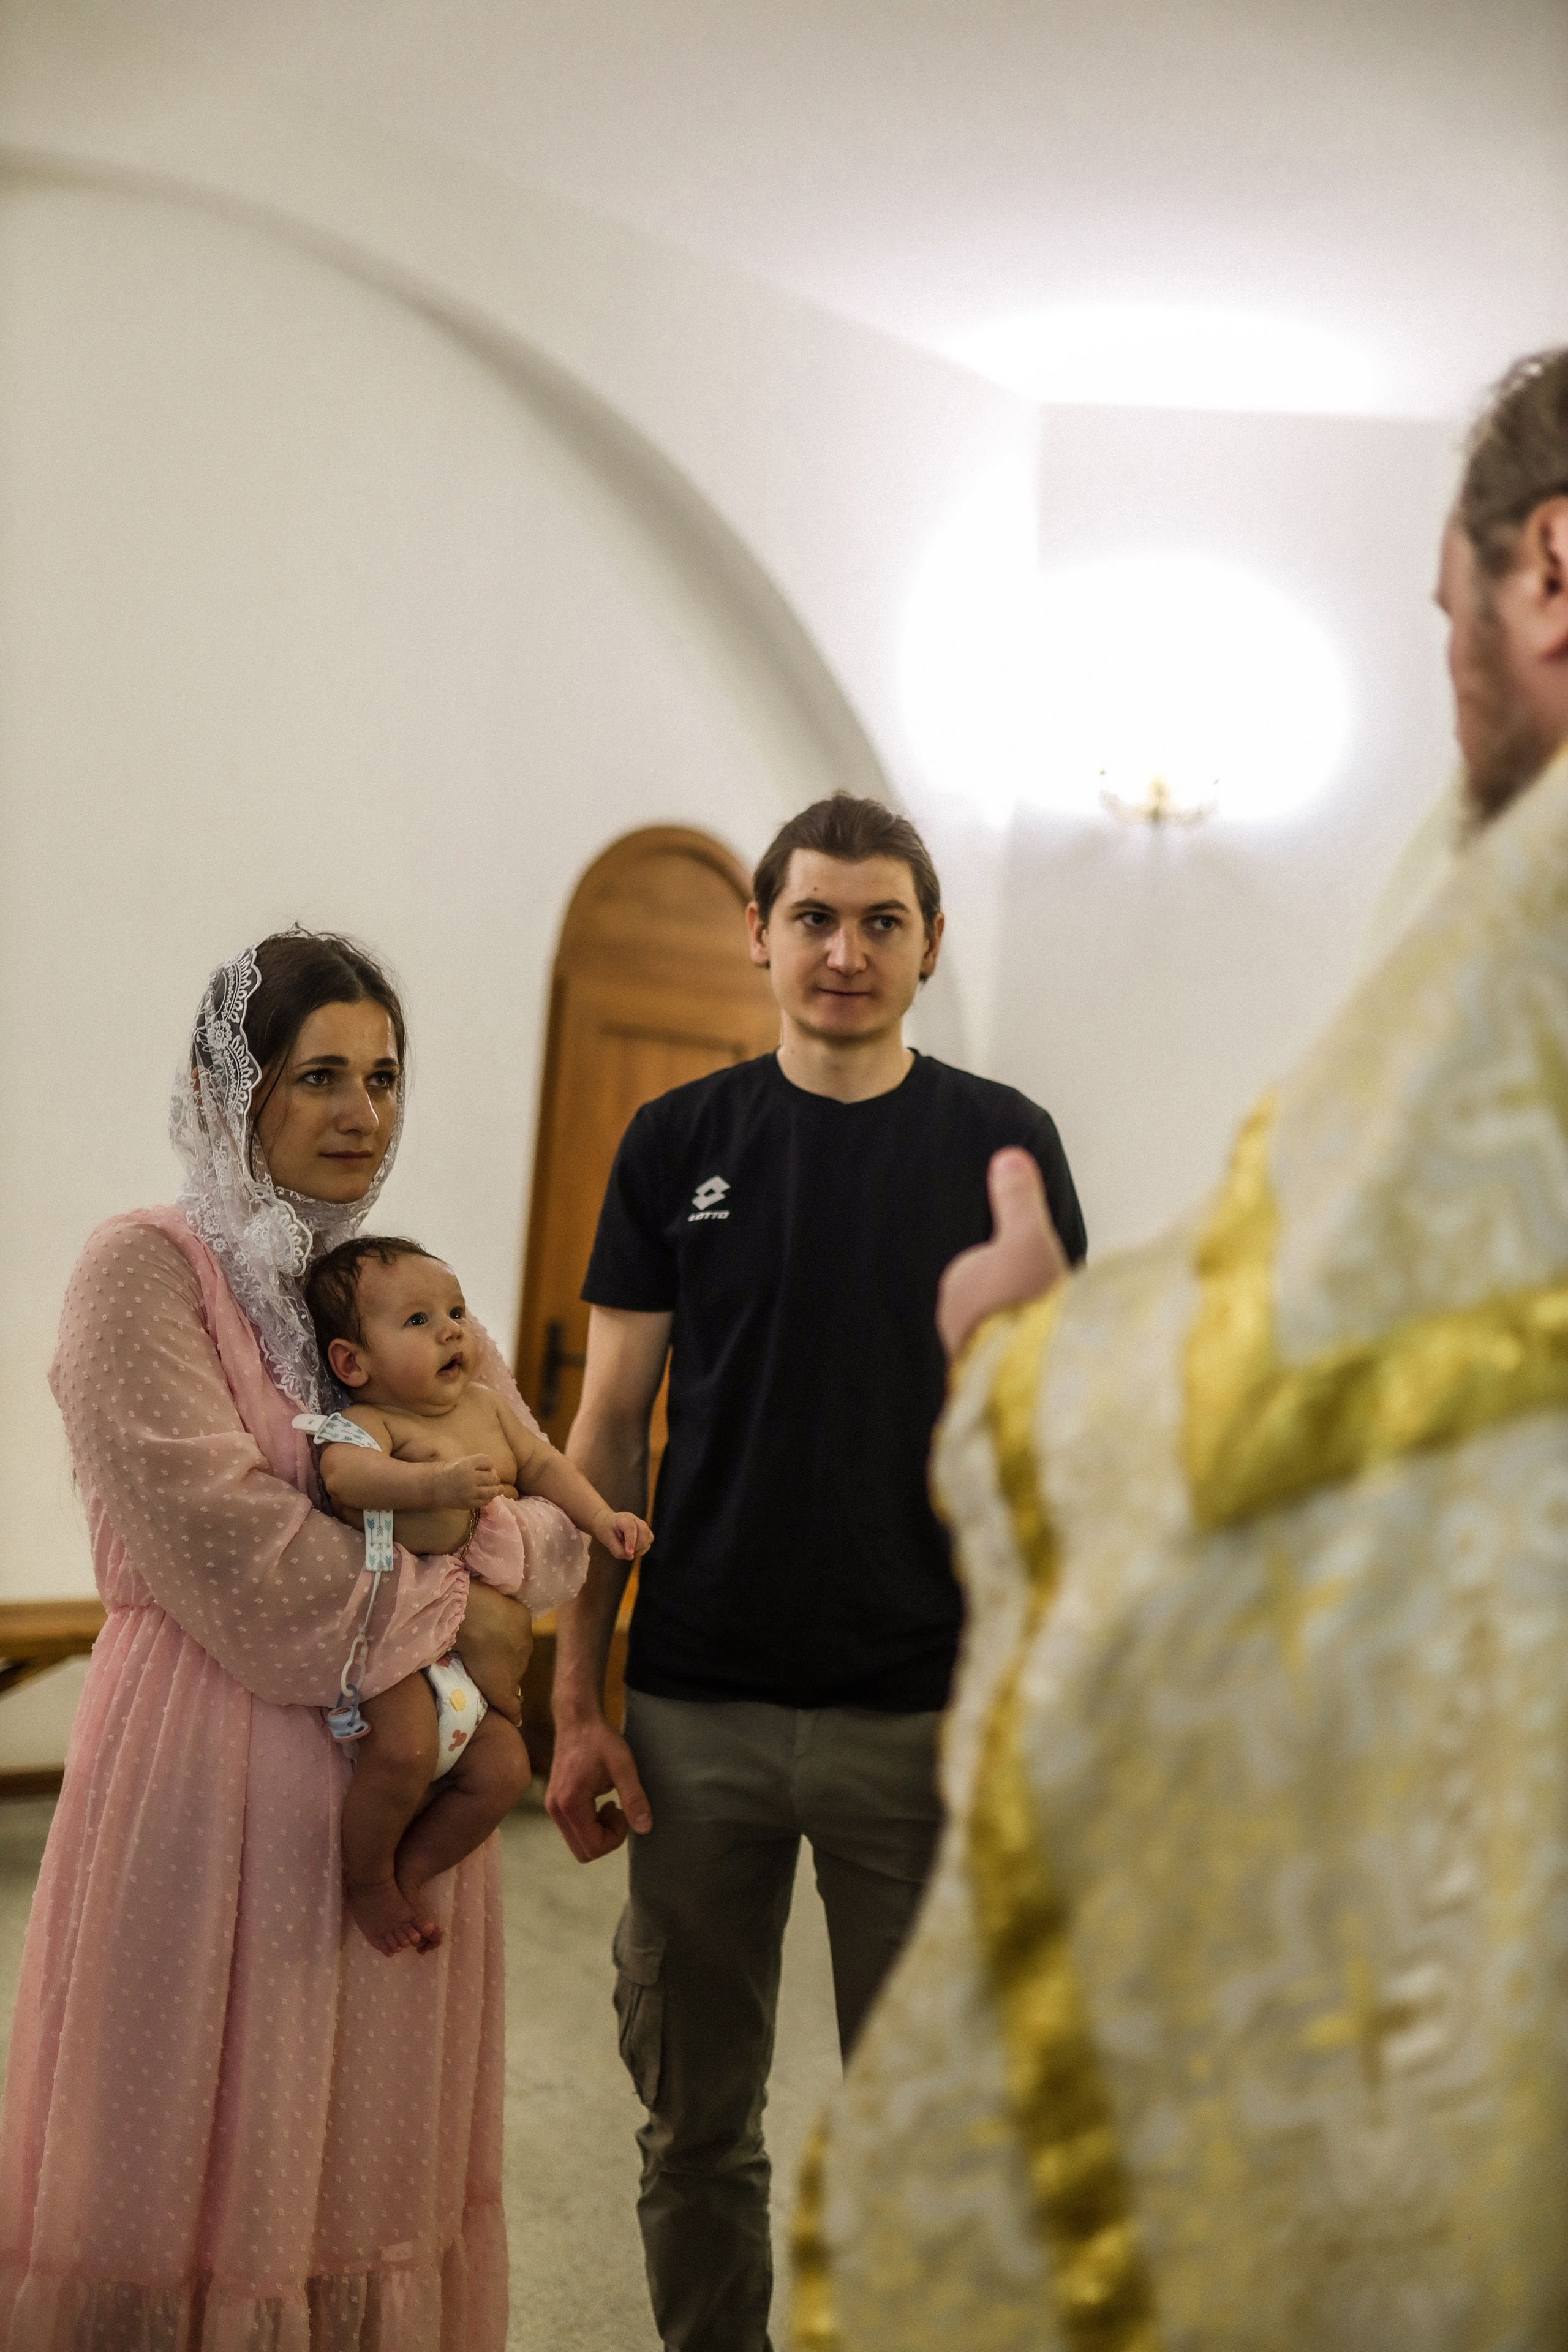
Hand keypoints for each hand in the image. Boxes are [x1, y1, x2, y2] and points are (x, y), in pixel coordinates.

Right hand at [432, 1453, 505, 1508]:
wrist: (434, 1485)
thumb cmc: (449, 1471)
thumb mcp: (462, 1461)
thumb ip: (477, 1464)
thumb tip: (494, 1473)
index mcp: (467, 1464)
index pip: (488, 1461)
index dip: (490, 1465)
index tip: (489, 1468)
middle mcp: (469, 1478)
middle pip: (492, 1477)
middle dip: (495, 1479)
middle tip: (495, 1480)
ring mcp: (469, 1492)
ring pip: (491, 1491)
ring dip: (497, 1490)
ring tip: (498, 1489)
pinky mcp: (468, 1503)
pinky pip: (484, 1502)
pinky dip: (489, 1499)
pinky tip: (488, 1497)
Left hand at [456, 1582, 531, 1725]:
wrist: (479, 1620)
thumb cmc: (485, 1659)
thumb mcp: (498, 1691)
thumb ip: (510, 1707)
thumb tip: (519, 1722)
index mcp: (524, 1665)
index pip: (515, 1673)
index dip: (501, 1675)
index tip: (486, 1674)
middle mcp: (530, 1647)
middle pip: (515, 1655)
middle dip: (502, 1656)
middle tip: (480, 1656)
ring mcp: (524, 1626)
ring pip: (512, 1636)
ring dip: (500, 1637)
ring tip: (480, 1637)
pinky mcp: (517, 1608)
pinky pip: (509, 1616)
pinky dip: (500, 1619)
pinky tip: (485, 1619)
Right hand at [546, 1715, 652, 1861]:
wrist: (578, 1720)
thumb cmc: (601, 1740)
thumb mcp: (623, 1766)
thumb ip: (634, 1798)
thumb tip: (645, 1829)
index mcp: (570, 1803)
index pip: (593, 1847)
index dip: (616, 1838)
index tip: (624, 1812)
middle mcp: (555, 1810)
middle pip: (584, 1851)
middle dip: (607, 1839)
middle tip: (619, 1811)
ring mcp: (552, 1808)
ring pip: (578, 1843)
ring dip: (599, 1832)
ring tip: (612, 1804)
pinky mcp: (554, 1803)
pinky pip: (573, 1830)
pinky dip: (591, 1824)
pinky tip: (601, 1802)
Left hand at [600, 1511, 653, 1560]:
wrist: (608, 1524)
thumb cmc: (607, 1531)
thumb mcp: (607, 1541)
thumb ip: (618, 1550)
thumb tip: (631, 1557)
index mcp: (623, 1518)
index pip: (630, 1527)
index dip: (631, 1541)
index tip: (629, 1553)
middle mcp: (635, 1519)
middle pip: (644, 1531)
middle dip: (638, 1545)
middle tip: (627, 1552)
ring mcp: (642, 1524)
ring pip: (649, 1537)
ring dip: (641, 1548)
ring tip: (629, 1550)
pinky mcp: (646, 1531)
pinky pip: (649, 1541)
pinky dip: (643, 1548)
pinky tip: (634, 1549)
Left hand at [936, 1148, 1068, 1361]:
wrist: (1025, 1372)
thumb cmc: (1025, 1301)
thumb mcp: (1029, 1237)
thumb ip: (1018, 1200)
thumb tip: (1007, 1156)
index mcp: (958, 1279)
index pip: (992, 1266)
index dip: (1025, 1270)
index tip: (1046, 1281)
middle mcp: (952, 1318)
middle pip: (996, 1302)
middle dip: (1021, 1306)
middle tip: (1052, 1312)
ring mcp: (962, 1353)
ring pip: (998, 1334)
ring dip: (1020, 1337)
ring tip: (1048, 1342)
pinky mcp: (977, 1385)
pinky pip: (1001, 1366)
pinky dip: (1019, 1365)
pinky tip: (1040, 1368)